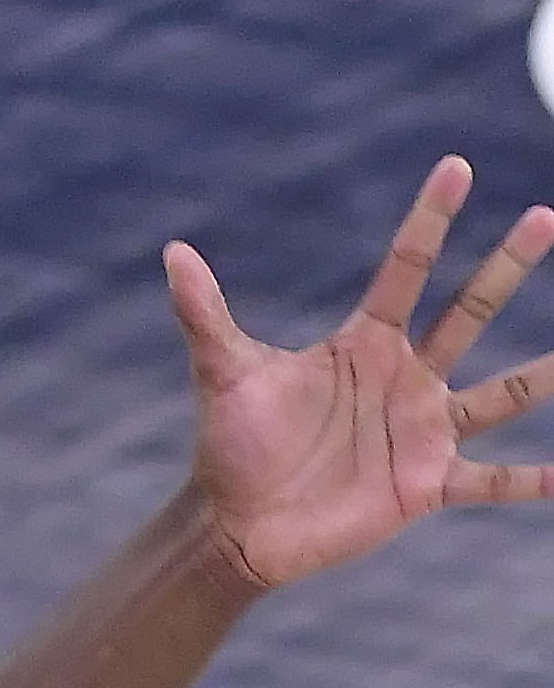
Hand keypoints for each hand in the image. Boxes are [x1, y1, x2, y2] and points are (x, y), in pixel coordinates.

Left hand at [168, 156, 553, 591]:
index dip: (430, 219)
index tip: (456, 167)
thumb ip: (203, 313)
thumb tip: (172, 252)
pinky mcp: (429, 483)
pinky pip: (497, 479)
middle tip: (548, 217)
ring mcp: (423, 429)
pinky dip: (538, 480)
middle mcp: (404, 377)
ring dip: (547, 373)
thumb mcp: (223, 371)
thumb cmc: (232, 442)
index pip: (406, 268)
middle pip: (468, 311)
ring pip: (503, 392)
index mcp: (362, 343)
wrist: (238, 521)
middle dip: (507, 265)